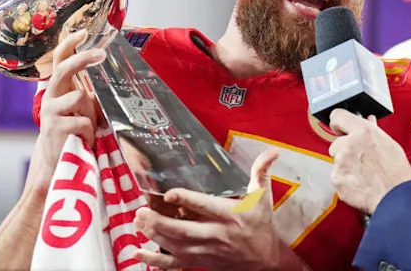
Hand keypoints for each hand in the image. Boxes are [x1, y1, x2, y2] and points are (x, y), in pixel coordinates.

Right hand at [25, 29, 103, 196]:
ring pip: (81, 97)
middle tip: (101, 54)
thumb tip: (106, 74)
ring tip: (86, 129)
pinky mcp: (54, 128)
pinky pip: (83, 122)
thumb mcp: (80, 110)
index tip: (83, 31)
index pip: (60, 60)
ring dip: (90, 113)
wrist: (57, 165)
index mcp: (58, 90)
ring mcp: (50, 112)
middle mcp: (50, 97)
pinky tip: (82, 141)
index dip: (70, 44)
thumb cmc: (73, 134)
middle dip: (83, 59)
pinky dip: (89, 132)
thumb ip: (87, 93)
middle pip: (64, 69)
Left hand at [132, 149, 286, 270]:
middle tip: (142, 211)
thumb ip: (262, 172)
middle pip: (184, 231)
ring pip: (176, 246)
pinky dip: (154, 261)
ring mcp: (206, 251)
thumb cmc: (260, 225)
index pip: (205, 206)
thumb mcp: (263, 197)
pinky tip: (138, 252)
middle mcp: (216, 234)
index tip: (169, 194)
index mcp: (230, 215)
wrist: (264, 260)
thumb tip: (272, 151)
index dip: (186, 200)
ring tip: (138, 222)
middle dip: (160, 222)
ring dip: (154, 235)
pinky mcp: (199, 262)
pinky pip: (174, 265)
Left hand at [328, 109, 410, 214]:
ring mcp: (341, 162)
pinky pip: (336, 176)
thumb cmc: (397, 174)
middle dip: (345, 150)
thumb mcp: (389, 144)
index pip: (337, 116)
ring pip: (336, 160)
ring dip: (345, 165)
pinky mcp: (336, 179)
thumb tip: (368, 121)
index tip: (340, 129)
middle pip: (336, 142)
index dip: (338, 123)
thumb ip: (373, 131)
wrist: (396, 198)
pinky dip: (344, 180)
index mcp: (363, 131)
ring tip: (363, 173)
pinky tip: (359, 182)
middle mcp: (349, 144)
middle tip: (361, 159)